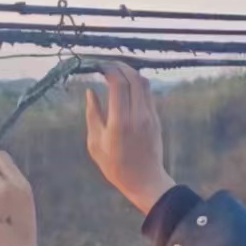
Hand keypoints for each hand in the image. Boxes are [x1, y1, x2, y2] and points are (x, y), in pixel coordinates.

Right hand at [84, 62, 175, 214]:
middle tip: (106, 65)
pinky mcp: (156, 119)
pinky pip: (148, 93)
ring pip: (143, 83)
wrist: (144, 180)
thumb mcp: (95, 143)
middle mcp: (137, 116)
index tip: (98, 67)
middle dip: (119, 66)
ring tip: (116, 71)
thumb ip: (93, 115)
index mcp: (120, 122)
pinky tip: (126, 84)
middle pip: (133, 78)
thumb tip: (90, 92)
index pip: (118, 84)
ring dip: (130, 72)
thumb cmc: (115, 166)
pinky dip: (137, 83)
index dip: (108, 69)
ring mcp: (150, 116)